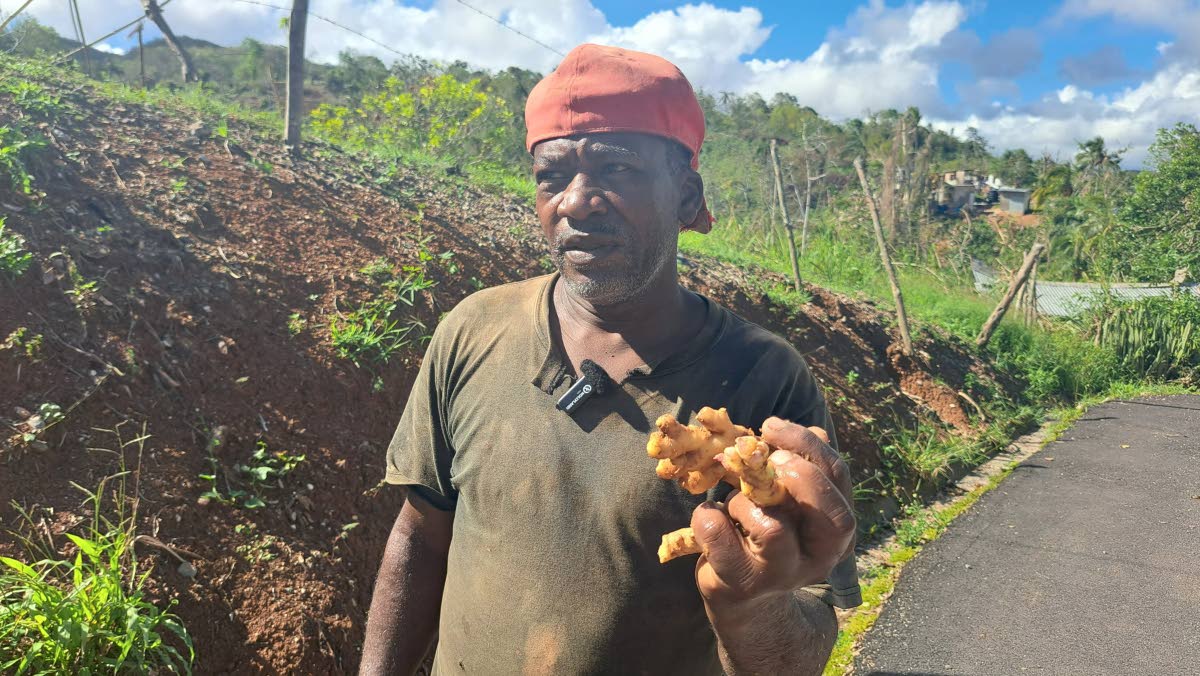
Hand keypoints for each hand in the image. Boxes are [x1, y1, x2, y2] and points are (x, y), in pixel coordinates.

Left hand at [690, 417, 854, 609]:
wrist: (745, 596)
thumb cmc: (769, 533)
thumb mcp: (792, 503)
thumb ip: (803, 468)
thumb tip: (812, 432)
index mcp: (836, 529)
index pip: (838, 478)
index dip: (807, 445)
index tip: (770, 426)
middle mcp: (819, 558)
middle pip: (831, 516)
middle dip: (797, 475)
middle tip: (765, 460)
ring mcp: (781, 575)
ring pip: (771, 527)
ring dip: (743, 499)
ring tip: (733, 501)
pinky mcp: (741, 583)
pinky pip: (719, 535)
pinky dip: (707, 516)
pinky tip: (710, 517)